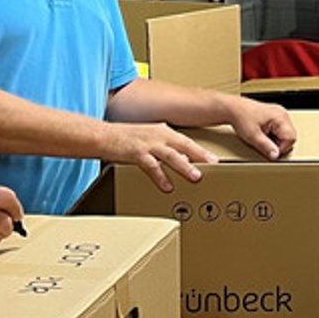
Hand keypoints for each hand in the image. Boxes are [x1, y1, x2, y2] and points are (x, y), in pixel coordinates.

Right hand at [106, 122, 220, 191]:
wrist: (103, 136)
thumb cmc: (127, 139)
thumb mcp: (151, 139)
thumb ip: (167, 149)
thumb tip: (184, 160)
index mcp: (163, 131)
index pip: (187, 140)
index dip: (201, 150)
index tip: (215, 159)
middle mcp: (158, 135)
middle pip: (184, 145)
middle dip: (200, 155)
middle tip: (214, 164)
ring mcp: (148, 144)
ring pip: (171, 155)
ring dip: (184, 166)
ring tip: (196, 176)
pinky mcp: (136, 153)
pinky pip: (152, 166)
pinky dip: (160, 177)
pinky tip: (167, 187)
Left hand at [229, 98, 296, 159]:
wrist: (234, 109)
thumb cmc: (242, 117)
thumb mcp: (253, 136)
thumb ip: (266, 147)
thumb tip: (275, 155)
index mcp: (280, 117)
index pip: (291, 138)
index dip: (281, 148)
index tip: (271, 151)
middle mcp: (282, 114)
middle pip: (290, 136)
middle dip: (279, 144)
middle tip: (265, 143)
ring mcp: (280, 114)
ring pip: (286, 134)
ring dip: (276, 140)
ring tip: (263, 137)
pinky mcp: (276, 116)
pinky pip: (281, 130)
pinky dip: (274, 135)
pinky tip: (265, 134)